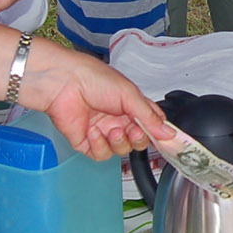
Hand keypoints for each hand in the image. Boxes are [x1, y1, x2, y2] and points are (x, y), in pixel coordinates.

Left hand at [17, 41, 168, 160]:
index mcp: (131, 105)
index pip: (152, 124)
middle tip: (134, 130)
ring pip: (121, 151)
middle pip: (138, 141)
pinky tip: (94, 131)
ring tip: (113, 129)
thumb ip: (149, 116)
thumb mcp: (129, 95)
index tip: (166, 140)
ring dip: (120, 143)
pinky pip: (101, 154)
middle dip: (139, 139)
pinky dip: (100, 145)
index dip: (159, 133)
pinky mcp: (87, 142)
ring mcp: (103, 131)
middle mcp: (118, 119)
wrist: (63, 83)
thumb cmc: (93, 78)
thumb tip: (168, 132)